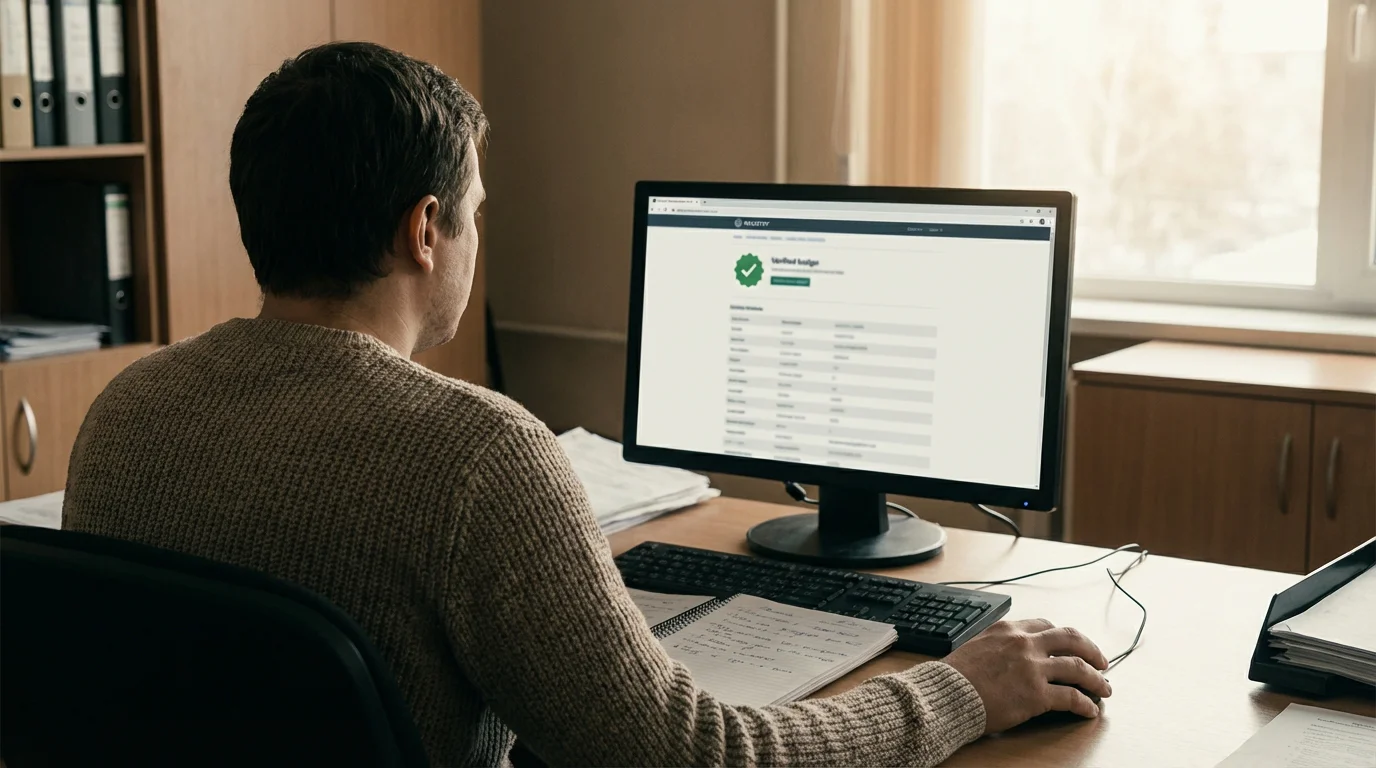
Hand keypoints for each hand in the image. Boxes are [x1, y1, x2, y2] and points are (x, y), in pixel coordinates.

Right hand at [942, 619, 1111, 733]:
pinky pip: (1072, 697)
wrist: (946, 694)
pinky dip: (1085, 704)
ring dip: (1096, 679)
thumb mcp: (976, 646)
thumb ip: (998, 645)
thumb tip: (1009, 656)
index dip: (1064, 638)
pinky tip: (1090, 710)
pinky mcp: (1037, 694)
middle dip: (1092, 651)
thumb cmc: (954, 676)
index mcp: (1009, 629)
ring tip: (1104, 688)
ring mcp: (1033, 668)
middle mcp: (1025, 643)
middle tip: (1102, 662)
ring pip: (1078, 667)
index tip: (1072, 646)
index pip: (1046, 626)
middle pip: (1071, 640)